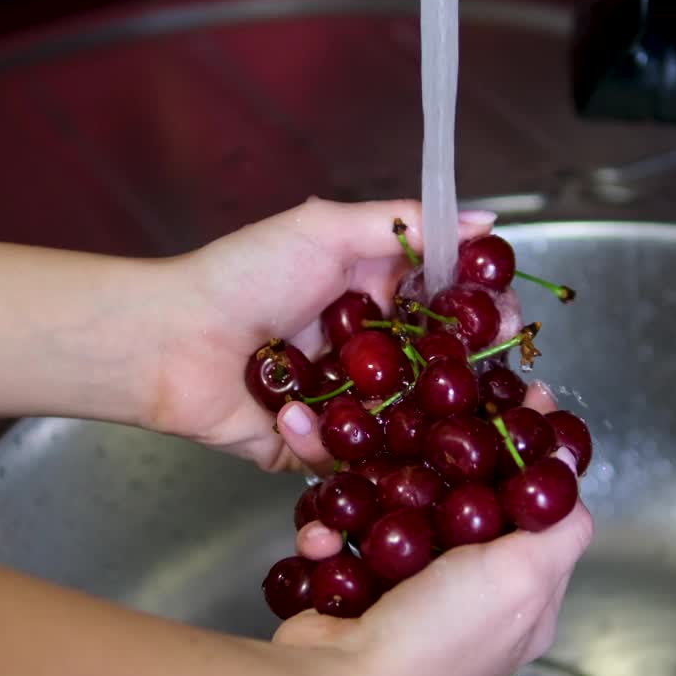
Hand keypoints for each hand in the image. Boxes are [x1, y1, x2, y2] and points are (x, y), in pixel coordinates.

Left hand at [139, 197, 492, 473]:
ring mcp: (340, 401)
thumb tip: (483, 221)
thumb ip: (405, 223)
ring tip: (376, 401)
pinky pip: (343, 454)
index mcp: (369, 295)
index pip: (443, 305)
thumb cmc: (242, 276)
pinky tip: (290, 410)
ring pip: (397, 420)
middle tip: (477, 374)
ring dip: (394, 414)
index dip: (478, 311)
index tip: (507, 315)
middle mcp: (362, 350)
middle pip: (433, 367)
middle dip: (457, 373)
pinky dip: (320, 434)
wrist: (168, 339)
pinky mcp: (311, 445)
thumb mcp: (325, 230)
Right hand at [276, 382, 594, 675]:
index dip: (531, 449)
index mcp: (519, 592)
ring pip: (393, 505)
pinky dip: (327, 532)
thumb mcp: (523, 576)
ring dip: (367, 482)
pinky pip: (343, 537)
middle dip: (439, 450)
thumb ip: (556, 519)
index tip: (521, 397)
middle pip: (462, 494)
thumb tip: (571, 457)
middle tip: (425, 403)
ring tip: (352, 455)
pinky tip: (321, 535)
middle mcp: (464, 588)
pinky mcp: (352, 585)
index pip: (536, 505)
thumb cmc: (439, 639)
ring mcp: (405, 586)